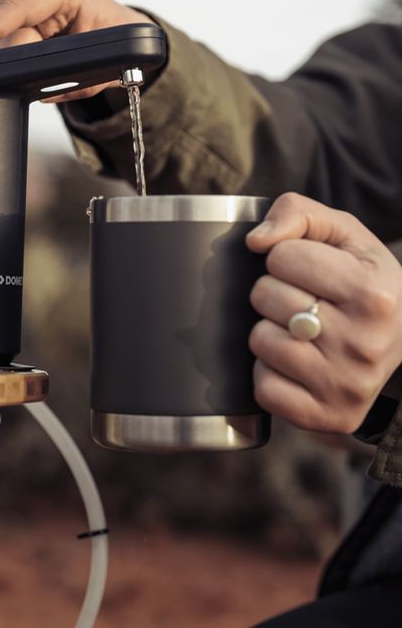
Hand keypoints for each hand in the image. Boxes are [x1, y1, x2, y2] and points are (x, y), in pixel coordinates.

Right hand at [0, 0, 153, 101]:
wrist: (120, 31)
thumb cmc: (114, 43)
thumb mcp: (101, 65)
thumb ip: (68, 77)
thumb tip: (30, 84)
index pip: (18, 7)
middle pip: (2, 20)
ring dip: (3, 53)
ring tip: (25, 72)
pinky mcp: (20, 13)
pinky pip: (1, 36)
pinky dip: (4, 53)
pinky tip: (12, 66)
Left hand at [246, 192, 401, 433]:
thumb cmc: (362, 281)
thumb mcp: (343, 234)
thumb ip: (297, 212)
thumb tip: (257, 240)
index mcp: (372, 292)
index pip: (281, 256)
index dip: (286, 258)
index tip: (311, 272)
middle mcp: (364, 342)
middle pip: (264, 296)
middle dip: (275, 292)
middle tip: (307, 302)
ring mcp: (346, 384)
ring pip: (259, 340)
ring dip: (270, 331)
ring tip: (304, 333)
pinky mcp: (327, 416)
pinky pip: (263, 387)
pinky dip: (270, 374)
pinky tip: (298, 365)